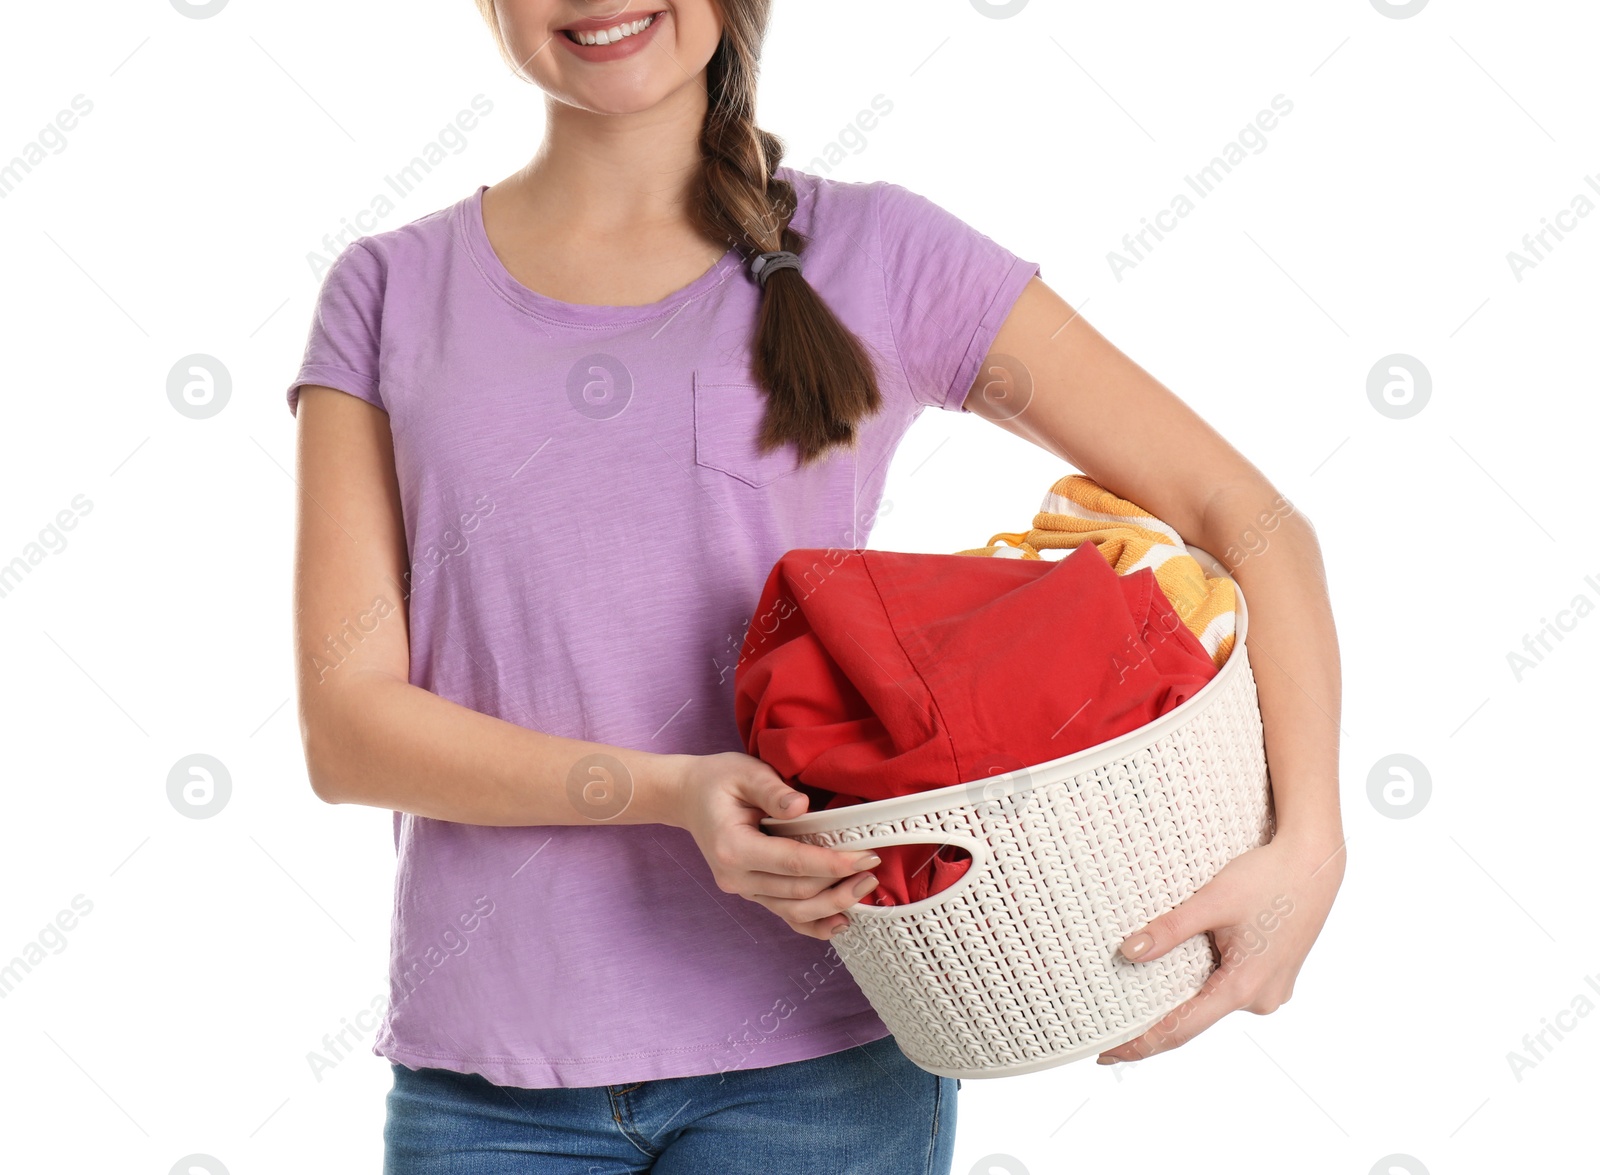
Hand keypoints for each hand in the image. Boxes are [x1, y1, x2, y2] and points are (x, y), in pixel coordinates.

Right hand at [671, 751, 883, 938]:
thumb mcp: (745, 773)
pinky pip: (784, 915)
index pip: (792, 862)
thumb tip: (801, 807)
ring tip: (864, 890)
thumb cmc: (717, 781)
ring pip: (794, 912)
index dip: (832, 864)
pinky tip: (840, 921)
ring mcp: (743, 889)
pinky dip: (814, 924)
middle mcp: (736, 877)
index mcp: (733, 848)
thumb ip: (772, 791)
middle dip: (839, 885)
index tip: (865, 857)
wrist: (688, 797)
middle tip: (873, 871)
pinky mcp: (752, 892)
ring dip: (832, 905)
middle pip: (797, 893)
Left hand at [1096, 825, 1346, 1063]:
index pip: (1180, 1029)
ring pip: (1211, 1005)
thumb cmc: (1270, 877)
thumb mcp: (1213, 900)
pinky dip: (1202, 987)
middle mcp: (1260, 999)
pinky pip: (1228, 991)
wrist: (1315, 863)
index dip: (1141, 1043)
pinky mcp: (1273, 978)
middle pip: (1194, 1021)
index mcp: (1244, 987)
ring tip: (1134, 1005)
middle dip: (1153, 1026)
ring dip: (1178, 1004)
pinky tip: (1176, 979)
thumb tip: (1129, 952)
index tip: (1108, 1053)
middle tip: (1109, 1032)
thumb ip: (1170, 929)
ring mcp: (1270, 991)